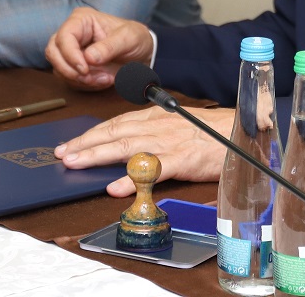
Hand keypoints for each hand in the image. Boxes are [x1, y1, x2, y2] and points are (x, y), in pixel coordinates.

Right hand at [44, 6, 154, 90]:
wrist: (141, 53)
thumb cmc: (135, 38)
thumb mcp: (128, 38)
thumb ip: (109, 46)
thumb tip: (89, 57)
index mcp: (82, 20)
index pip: (63, 37)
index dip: (70, 55)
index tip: (84, 69)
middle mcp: (72, 33)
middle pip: (53, 53)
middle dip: (70, 70)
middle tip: (90, 77)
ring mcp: (71, 51)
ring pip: (59, 69)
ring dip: (80, 80)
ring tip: (105, 78)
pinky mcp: (74, 66)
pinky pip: (69, 80)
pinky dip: (85, 85)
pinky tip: (103, 80)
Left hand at [55, 105, 232, 197]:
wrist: (242, 132)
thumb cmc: (211, 131)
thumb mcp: (177, 125)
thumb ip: (152, 133)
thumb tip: (125, 144)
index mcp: (155, 117)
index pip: (115, 123)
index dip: (91, 134)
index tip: (71, 143)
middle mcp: (157, 126)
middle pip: (114, 133)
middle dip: (85, 144)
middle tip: (63, 154)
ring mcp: (169, 142)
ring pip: (126, 147)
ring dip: (97, 156)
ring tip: (76, 164)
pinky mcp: (182, 160)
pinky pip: (153, 170)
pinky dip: (132, 178)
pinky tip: (116, 187)